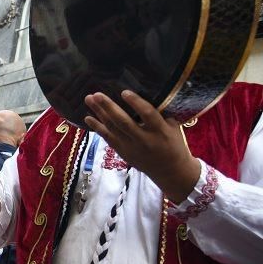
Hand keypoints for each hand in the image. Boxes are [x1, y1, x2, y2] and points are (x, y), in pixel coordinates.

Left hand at [84, 90, 200, 202]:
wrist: (170, 171)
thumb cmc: (174, 144)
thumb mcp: (173, 128)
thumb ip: (161, 113)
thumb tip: (147, 93)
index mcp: (160, 131)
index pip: (148, 114)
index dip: (136, 103)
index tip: (124, 92)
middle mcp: (144, 139)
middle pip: (123, 122)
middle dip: (108, 107)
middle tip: (96, 94)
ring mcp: (131, 147)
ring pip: (112, 129)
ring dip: (99, 113)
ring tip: (89, 100)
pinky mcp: (123, 153)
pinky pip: (108, 138)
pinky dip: (97, 127)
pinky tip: (88, 118)